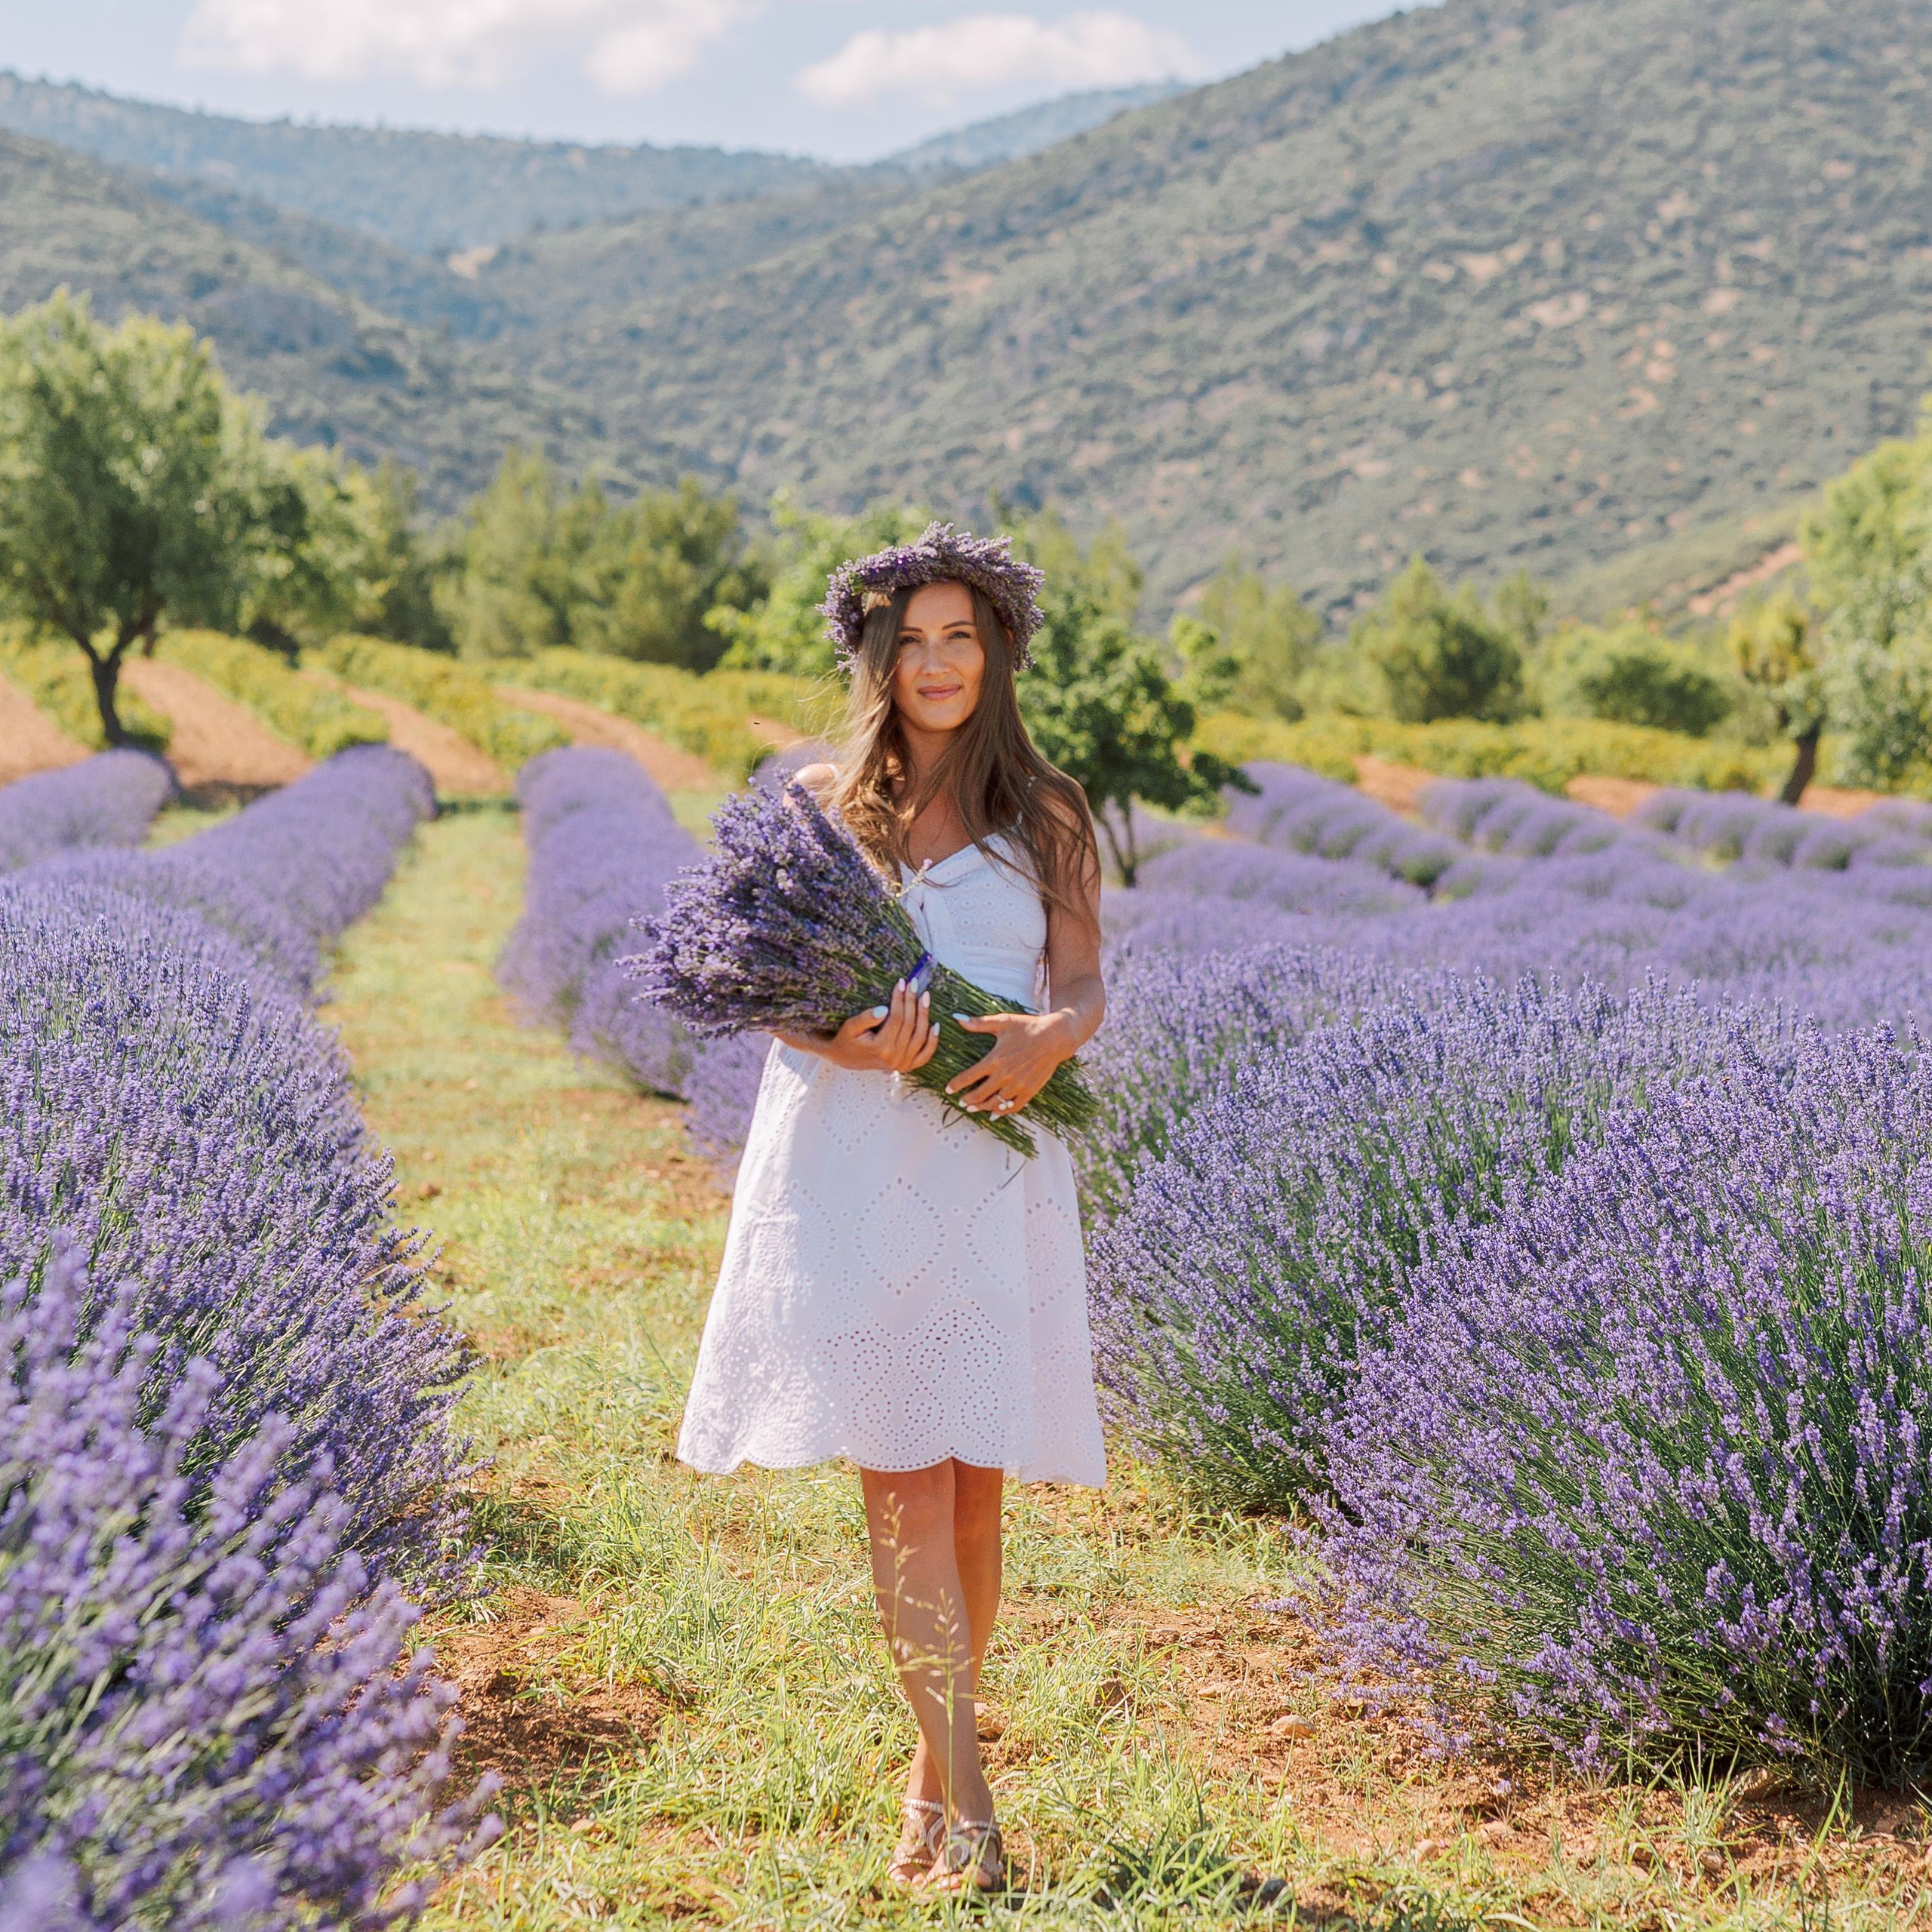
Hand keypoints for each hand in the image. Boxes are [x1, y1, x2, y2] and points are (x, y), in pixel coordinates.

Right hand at [802, 979, 938, 1074]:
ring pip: (920, 1036)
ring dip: (924, 1015)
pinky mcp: (907, 1067)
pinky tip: (935, 1025)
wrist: (846, 1058)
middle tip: (914, 984)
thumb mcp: (851, 1026)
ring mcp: (902, 1064)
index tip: (901, 983)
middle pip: (909, 1025)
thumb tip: (884, 1008)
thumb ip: (866, 1018)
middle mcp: (894, 1058)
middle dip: (912, 1002)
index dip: (900, 999)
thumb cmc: (847, 1039)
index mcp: (880, 1048)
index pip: (896, 1018)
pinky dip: (933, 1041)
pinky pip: (925, 1055)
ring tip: (925, 997)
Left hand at [944, 1009, 1078, 1116]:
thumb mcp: (1003, 1022)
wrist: (1055, 1037)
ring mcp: (1018, 1085)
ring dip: (982, 1107)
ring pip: (995, 1103)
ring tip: (973, 1108)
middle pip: (980, 1094)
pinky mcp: (1030, 1090)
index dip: (956, 1085)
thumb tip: (956, 1017)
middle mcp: (1005, 1075)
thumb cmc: (1028, 1027)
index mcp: (995, 1059)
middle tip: (960, 1102)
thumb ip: (979, 1023)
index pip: (969, 1076)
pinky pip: (1013, 1107)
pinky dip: (1002, 1112)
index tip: (948, 1089)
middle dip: (967, 1100)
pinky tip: (994, 1114)